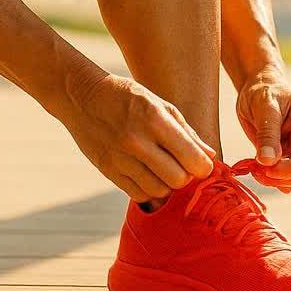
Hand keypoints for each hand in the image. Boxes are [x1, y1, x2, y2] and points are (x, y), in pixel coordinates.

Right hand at [61, 74, 215, 202]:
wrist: (80, 96)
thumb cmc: (125, 97)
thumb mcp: (158, 104)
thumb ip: (186, 131)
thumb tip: (210, 155)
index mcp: (155, 119)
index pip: (192, 159)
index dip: (203, 166)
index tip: (202, 164)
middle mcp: (137, 141)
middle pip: (178, 179)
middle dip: (185, 176)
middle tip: (181, 165)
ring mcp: (120, 158)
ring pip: (159, 190)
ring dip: (166, 184)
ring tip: (163, 169)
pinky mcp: (107, 170)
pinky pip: (138, 194)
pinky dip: (148, 189)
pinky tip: (146, 174)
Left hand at [235, 69, 290, 192]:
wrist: (257, 85)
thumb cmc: (265, 89)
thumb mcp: (265, 106)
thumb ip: (268, 134)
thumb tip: (268, 162)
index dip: (289, 170)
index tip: (266, 169)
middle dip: (280, 176)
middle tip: (256, 170)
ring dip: (274, 179)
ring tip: (254, 168)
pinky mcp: (286, 154)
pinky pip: (282, 174)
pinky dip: (270, 177)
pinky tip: (258, 172)